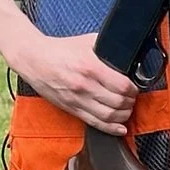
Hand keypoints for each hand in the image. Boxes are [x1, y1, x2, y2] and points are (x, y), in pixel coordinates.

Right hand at [21, 32, 135, 136]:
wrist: (34, 59)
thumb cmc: (60, 50)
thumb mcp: (88, 41)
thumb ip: (108, 48)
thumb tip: (127, 55)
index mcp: (90, 67)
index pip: (121, 85)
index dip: (133, 89)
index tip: (134, 87)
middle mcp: (85, 86)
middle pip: (118, 102)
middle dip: (130, 102)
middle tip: (132, 98)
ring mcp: (77, 100)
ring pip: (108, 116)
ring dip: (123, 116)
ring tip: (127, 110)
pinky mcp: (72, 109)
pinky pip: (95, 123)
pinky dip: (110, 128)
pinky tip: (120, 128)